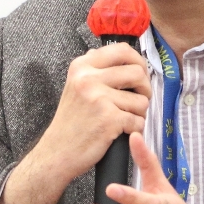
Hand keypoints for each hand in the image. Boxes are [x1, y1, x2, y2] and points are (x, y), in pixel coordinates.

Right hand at [0, 43, 150, 203]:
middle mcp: (89, 78)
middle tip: (139, 100)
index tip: (141, 74)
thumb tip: (112, 51)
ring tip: (125, 120)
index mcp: (82, 66)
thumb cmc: (70, 123)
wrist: (57, 153)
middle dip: (145, 88)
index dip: (139, 61)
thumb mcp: (74, 86)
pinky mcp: (109, 119)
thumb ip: (93, 69)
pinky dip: (135, 128)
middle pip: (137, 72)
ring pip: (142, 100)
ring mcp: (99, 98)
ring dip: (139, 113)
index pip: (122, 50)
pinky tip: (122, 132)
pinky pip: (138, 120)